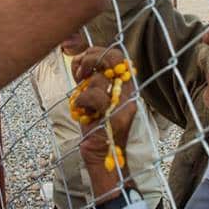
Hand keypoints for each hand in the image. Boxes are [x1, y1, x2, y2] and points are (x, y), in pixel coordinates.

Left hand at [72, 47, 138, 200]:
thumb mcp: (92, 97)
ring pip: (100, 79)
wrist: (102, 156)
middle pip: (115, 56)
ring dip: (82, 89)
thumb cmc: (95, 127)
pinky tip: (81, 111)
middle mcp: (129, 91)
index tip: (81, 66)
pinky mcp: (118, 117)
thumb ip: (91, 79)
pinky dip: (81, 101)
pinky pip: (96, 96)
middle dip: (92, 58)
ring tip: (81, 103)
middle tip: (81, 72)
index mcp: (125, 85)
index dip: (95, 53)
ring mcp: (125, 104)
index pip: (117, 55)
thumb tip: (80, 59)